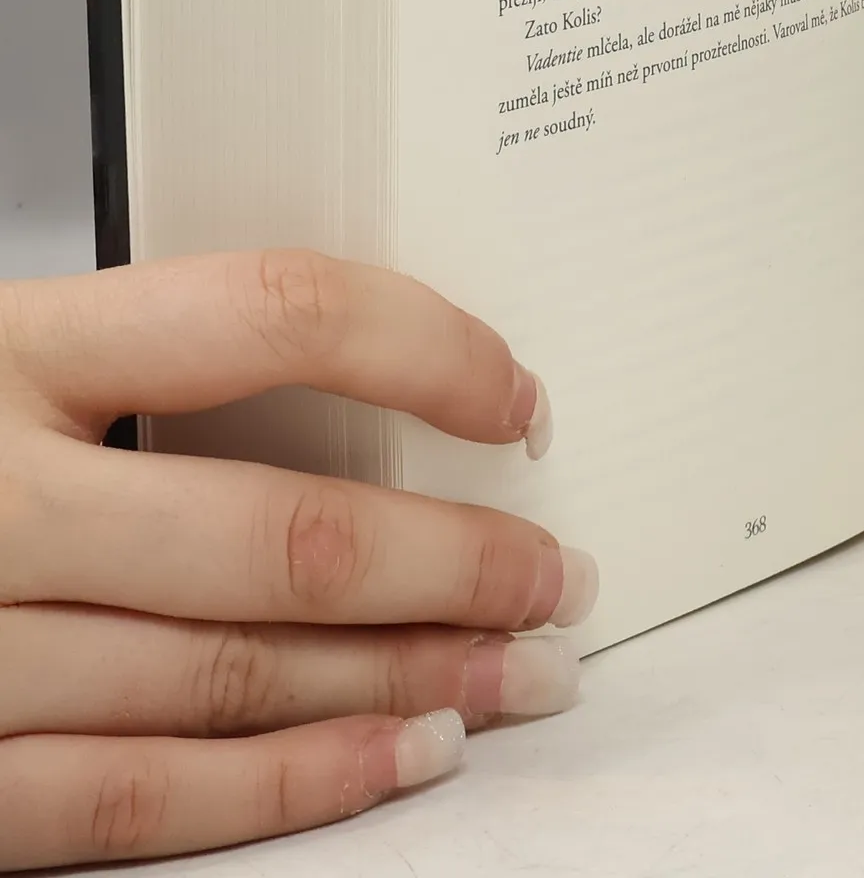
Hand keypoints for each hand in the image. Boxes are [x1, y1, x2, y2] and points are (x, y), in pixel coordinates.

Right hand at [0, 251, 593, 870]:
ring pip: (227, 676)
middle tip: (559, 577)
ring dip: (404, 686)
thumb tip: (376, 384)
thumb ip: (144, 363)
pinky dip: (284, 786)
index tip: (518, 397)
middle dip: (454, 566)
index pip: (271, 312)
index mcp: (1, 343)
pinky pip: (128, 800)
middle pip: (280, 536)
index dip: (426, 350)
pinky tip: (394, 767)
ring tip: (521, 677)